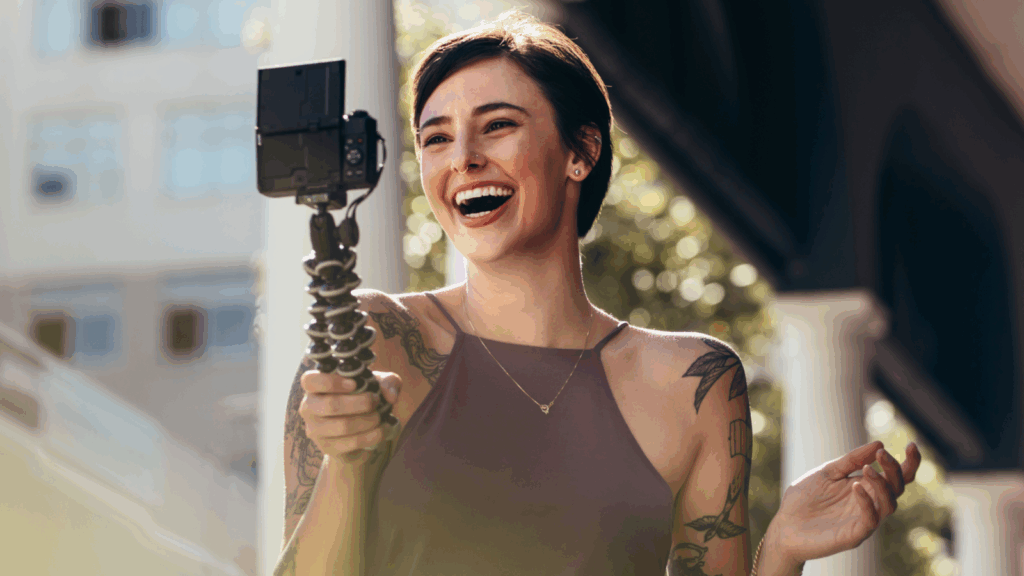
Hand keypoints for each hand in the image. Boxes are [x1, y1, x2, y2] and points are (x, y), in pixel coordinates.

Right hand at [299, 370, 401, 467]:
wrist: (360, 432)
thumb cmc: (364, 399)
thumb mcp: (379, 384)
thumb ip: (388, 382)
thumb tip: (390, 395)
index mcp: (314, 387)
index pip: (309, 381)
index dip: (331, 382)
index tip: (354, 383)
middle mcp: (308, 407)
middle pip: (330, 405)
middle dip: (360, 402)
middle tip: (376, 400)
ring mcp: (315, 429)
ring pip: (342, 426)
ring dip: (367, 420)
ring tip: (379, 416)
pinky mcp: (327, 448)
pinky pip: (351, 442)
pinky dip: (371, 436)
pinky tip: (381, 430)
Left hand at [771, 440, 922, 563]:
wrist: (785, 524)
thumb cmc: (805, 498)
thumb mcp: (827, 472)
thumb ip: (851, 460)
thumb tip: (878, 445)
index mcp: (865, 486)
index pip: (896, 476)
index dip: (909, 463)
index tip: (911, 444)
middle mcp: (870, 503)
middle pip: (898, 488)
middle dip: (894, 469)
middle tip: (882, 455)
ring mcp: (864, 520)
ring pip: (890, 504)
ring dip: (882, 484)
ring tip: (867, 469)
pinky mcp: (855, 534)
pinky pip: (871, 520)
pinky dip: (867, 502)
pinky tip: (856, 487)